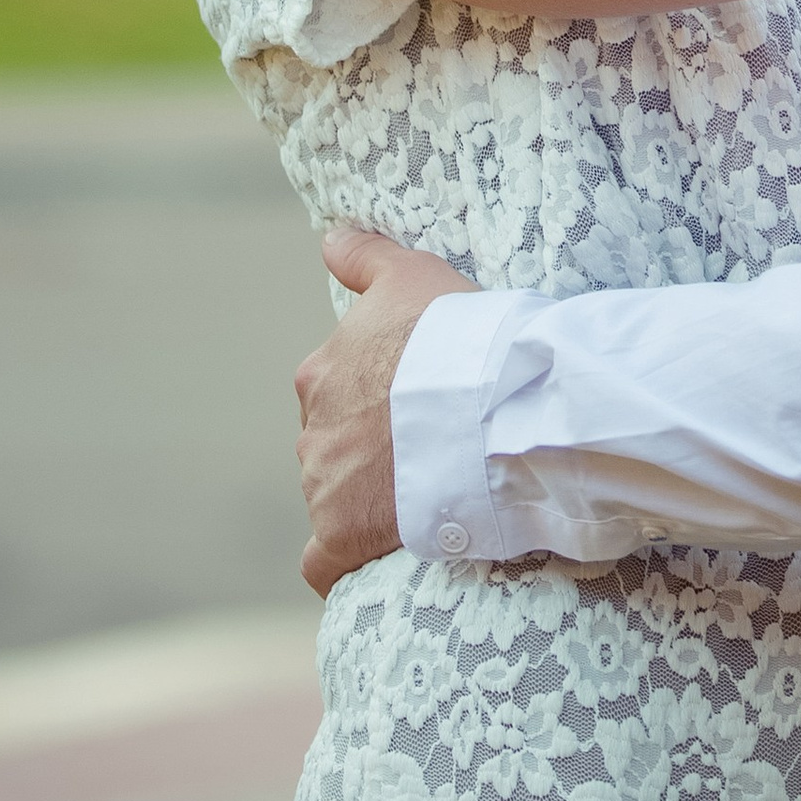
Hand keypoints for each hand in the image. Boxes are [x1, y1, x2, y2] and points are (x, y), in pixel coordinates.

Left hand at [296, 225, 475, 596]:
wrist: (489, 407)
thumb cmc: (459, 336)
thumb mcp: (413, 274)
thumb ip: (365, 257)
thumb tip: (330, 237)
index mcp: (321, 372)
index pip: (333, 394)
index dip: (378, 403)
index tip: (418, 410)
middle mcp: (311, 429)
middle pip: (334, 446)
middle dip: (370, 453)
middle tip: (431, 454)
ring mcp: (324, 485)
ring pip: (335, 496)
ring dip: (368, 501)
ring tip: (426, 502)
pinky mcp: (342, 534)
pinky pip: (323, 561)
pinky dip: (340, 563)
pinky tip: (366, 561)